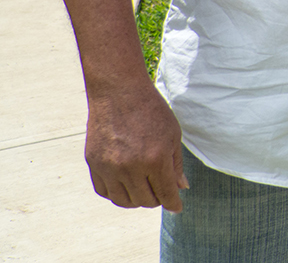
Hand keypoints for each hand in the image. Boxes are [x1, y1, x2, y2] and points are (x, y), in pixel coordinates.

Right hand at [85, 81, 186, 211]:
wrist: (119, 92)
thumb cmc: (151, 110)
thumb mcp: (173, 134)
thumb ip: (176, 164)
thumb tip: (181, 188)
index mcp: (155, 160)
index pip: (166, 194)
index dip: (173, 204)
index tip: (177, 207)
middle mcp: (131, 168)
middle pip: (145, 201)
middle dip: (157, 199)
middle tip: (162, 191)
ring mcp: (109, 168)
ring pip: (124, 201)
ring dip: (137, 199)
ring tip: (144, 189)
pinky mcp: (93, 165)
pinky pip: (105, 192)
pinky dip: (117, 193)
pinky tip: (126, 185)